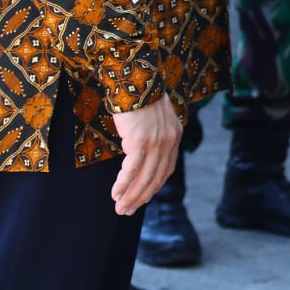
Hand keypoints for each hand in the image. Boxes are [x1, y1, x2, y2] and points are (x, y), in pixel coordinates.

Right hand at [111, 95, 181, 216]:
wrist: (136, 78)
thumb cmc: (141, 96)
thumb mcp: (154, 117)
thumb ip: (155, 135)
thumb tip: (143, 153)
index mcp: (174, 136)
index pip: (167, 169)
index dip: (154, 187)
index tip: (143, 199)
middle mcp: (168, 141)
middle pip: (156, 178)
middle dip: (141, 198)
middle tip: (127, 211)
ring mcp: (156, 143)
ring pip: (144, 178)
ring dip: (131, 196)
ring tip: (120, 208)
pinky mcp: (140, 142)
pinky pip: (131, 170)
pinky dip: (123, 184)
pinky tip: (115, 194)